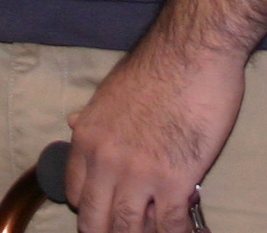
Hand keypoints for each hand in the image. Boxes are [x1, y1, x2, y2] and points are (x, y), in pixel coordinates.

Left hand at [64, 43, 245, 232]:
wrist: (193, 52)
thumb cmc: (157, 65)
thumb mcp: (110, 90)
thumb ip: (93, 116)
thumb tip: (73, 123)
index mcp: (87, 139)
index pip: (75, 193)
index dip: (91, 208)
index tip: (106, 211)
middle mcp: (105, 162)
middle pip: (96, 221)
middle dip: (108, 232)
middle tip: (124, 232)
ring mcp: (138, 175)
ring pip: (129, 229)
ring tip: (154, 231)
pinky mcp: (174, 182)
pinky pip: (170, 226)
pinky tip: (183, 232)